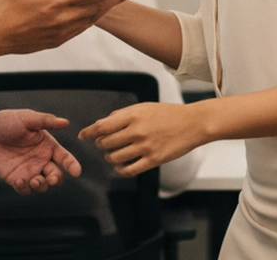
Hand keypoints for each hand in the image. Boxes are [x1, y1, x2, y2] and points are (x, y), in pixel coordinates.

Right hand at [0, 0, 133, 54]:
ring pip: (91, 19)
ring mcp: (61, 32)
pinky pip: (79, 29)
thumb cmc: (3, 4)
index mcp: (56, 1)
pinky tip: (94, 14)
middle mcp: (63, 18)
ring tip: (117, 0)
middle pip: (97, 7)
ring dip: (106, 9)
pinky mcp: (56, 41)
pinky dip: (91, 20)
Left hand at [0, 108, 80, 194]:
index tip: (76, 172)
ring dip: (42, 186)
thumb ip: (45, 121)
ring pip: (42, 185)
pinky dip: (25, 189)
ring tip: (35, 180)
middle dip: (56, 179)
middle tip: (51, 178)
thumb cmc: (6, 121)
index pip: (64, 157)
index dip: (72, 165)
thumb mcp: (27, 118)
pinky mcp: (15, 179)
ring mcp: (28, 170)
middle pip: (56, 175)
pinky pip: (25, 189)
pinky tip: (19, 181)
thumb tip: (65, 122)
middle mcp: (40, 159)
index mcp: (47, 145)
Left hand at [78, 102, 204, 176]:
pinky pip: (129, 170)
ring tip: (113, 155)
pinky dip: (120, 170)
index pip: (102, 126)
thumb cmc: (168, 113)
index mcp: (133, 115)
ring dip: (110, 158)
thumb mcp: (144, 107)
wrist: (193, 123)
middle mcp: (137, 131)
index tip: (83, 136)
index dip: (89, 132)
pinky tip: (121, 166)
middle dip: (101, 145)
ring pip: (115, 157)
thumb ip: (123, 114)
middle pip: (106, 143)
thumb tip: (104, 122)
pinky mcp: (153, 160)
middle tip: (104, 145)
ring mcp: (145, 146)